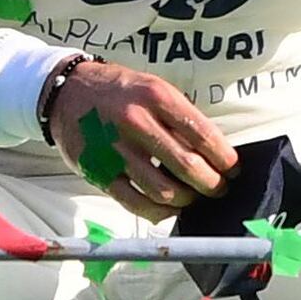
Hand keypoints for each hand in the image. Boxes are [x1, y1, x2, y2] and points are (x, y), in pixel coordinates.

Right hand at [46, 60, 239, 221]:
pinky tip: (168, 207)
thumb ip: (179, 117)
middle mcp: (136, 121)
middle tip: (219, 188)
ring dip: (187, 200)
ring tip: (193, 197)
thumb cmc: (119, 91)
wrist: (66, 92)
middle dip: (212, 183)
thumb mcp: (152, 88)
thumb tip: (214, 152)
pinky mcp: (99, 171)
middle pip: (188, 166)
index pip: (203, 134)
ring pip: (164, 190)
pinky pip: (135, 202)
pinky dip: (158, 211)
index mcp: (156, 96)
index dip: (225, 158)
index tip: (233, 169)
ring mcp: (115, 149)